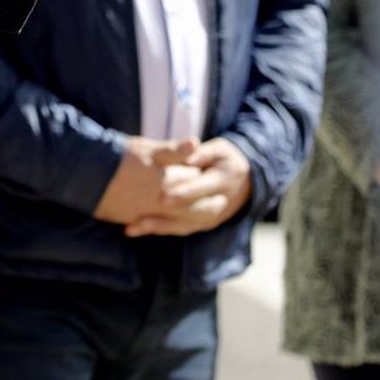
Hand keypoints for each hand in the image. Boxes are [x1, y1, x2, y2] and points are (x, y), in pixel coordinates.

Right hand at [92, 135, 198, 224]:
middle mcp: (161, 201)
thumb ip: (173, 150)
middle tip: (220, 204)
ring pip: (176, 220)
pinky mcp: (133, 220)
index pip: (193, 181)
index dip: (201, 176)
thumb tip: (196, 143)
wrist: (87, 174)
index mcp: (167, 181)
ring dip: (190, 218)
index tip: (208, 173)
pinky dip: (166, 225)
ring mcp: (147, 213)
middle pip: (191, 208)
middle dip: (206, 205)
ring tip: (198, 215)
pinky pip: (155, 226)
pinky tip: (169, 221)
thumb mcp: (147, 149)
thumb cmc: (120, 156)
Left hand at [123, 137, 253, 236]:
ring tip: (133, 227)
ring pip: (182, 226)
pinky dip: (159, 229)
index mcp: (221, 180)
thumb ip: (201, 153)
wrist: (245, 182)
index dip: (182, 194)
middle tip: (141, 219)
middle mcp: (217, 204)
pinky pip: (179, 229)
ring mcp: (210, 218)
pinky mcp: (202, 224)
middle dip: (165, 217)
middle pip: (188, 213)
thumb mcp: (219, 149)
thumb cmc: (226, 159)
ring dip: (157, 227)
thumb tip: (187, 156)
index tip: (162, 197)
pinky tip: (138, 229)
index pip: (200, 189)